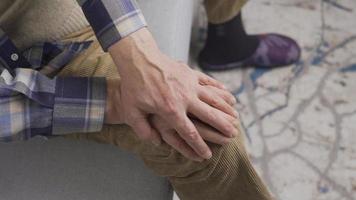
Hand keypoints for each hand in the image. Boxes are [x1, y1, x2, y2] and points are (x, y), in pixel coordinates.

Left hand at [108, 28, 237, 159]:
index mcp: (171, 110)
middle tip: (233, 134)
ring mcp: (190, 84)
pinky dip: (219, 88)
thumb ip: (143, 130)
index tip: (207, 155)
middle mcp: (185, 98)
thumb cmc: (134, 85)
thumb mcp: (132, 111)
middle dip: (223, 127)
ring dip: (226, 108)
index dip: (199, 146)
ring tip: (236, 116)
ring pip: (214, 98)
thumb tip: (156, 143)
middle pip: (210, 115)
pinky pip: (209, 82)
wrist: (139, 59)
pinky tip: (228, 93)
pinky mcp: (191, 73)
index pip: (189, 133)